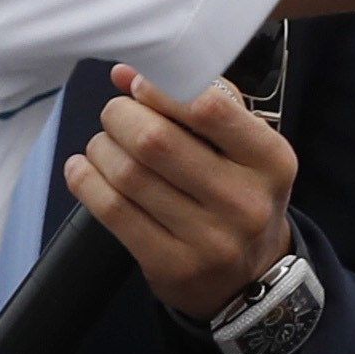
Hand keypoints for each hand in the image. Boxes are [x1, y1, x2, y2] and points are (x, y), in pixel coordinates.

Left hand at [64, 66, 299, 320]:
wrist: (249, 279)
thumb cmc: (240, 195)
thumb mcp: (246, 149)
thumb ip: (200, 104)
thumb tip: (125, 74)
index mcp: (271, 160)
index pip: (209, 108)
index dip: (160, 89)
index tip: (139, 84)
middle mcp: (245, 201)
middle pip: (156, 141)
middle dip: (121, 116)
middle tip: (115, 115)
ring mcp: (209, 239)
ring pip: (129, 175)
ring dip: (101, 148)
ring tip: (102, 144)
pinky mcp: (172, 266)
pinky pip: (113, 212)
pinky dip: (86, 181)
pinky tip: (83, 169)